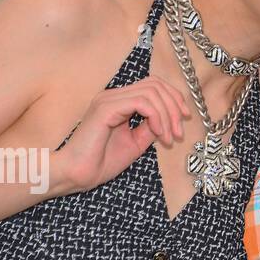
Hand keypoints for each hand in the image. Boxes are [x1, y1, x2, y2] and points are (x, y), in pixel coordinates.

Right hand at [52, 76, 190, 195]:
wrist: (75, 175)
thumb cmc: (100, 162)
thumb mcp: (136, 142)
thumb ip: (152, 126)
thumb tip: (171, 117)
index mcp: (119, 102)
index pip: (153, 85)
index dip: (174, 98)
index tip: (184, 119)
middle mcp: (113, 96)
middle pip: (156, 84)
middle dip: (175, 106)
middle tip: (179, 132)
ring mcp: (108, 99)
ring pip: (152, 92)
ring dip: (168, 115)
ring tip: (168, 137)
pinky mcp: (106, 108)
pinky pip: (142, 102)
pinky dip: (157, 117)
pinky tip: (158, 134)